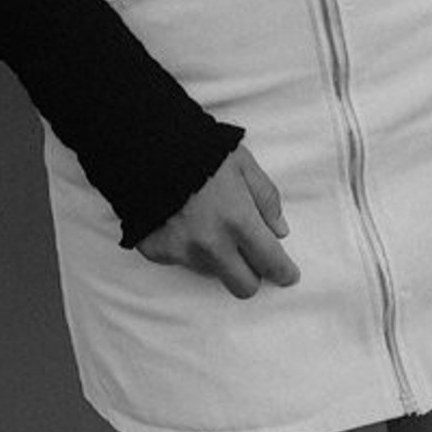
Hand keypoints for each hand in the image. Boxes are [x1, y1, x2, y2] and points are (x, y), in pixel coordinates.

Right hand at [135, 143, 301, 298]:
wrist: (143, 144)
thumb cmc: (198, 149)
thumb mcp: (243, 163)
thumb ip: (266, 198)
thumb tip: (280, 231)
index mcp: (238, 221)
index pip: (270, 263)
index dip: (283, 272)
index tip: (287, 275)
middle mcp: (211, 244)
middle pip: (243, 287)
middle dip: (252, 275)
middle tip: (249, 256)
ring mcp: (182, 251)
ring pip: (212, 272)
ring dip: (217, 257)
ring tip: (206, 222)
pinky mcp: (157, 251)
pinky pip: (181, 261)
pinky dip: (186, 247)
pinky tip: (180, 220)